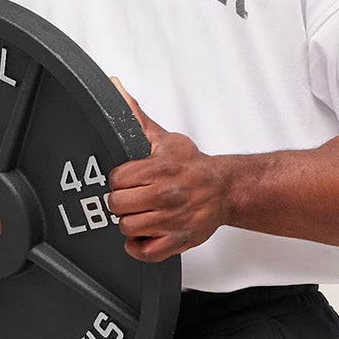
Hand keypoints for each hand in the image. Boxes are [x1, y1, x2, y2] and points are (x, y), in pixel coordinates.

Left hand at [105, 80, 230, 261]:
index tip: (128, 179)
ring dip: (130, 222)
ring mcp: (174, 220)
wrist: (224, 189)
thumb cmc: (192, 165)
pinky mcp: (179, 240)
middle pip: (118, 205)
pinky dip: (139, 245)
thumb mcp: (164, 138)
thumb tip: (113, 86)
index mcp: (162, 167)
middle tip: (132, 197)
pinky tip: (144, 233)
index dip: (119, 180)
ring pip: (127, 227)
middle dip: (121, 201)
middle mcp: (168, 194)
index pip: (117, 179)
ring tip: (141, 212)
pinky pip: (144, 251)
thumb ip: (135, 116)